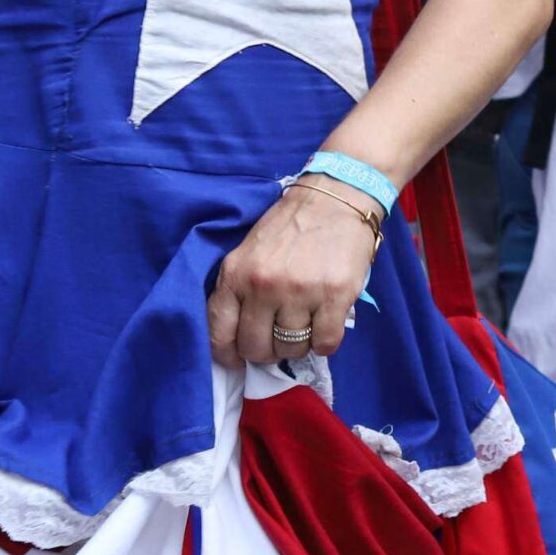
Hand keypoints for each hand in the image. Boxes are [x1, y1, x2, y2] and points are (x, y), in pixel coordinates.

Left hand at [207, 176, 381, 367]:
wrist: (336, 196)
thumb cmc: (290, 226)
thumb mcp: (249, 252)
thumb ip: (239, 290)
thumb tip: (238, 338)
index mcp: (236, 274)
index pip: (219, 333)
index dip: (228, 355)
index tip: (239, 358)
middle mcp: (263, 285)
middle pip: (256, 348)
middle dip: (267, 351)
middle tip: (279, 337)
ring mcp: (300, 291)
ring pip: (291, 349)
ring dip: (299, 345)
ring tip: (306, 324)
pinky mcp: (334, 295)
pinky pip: (325, 344)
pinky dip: (325, 342)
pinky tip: (325, 325)